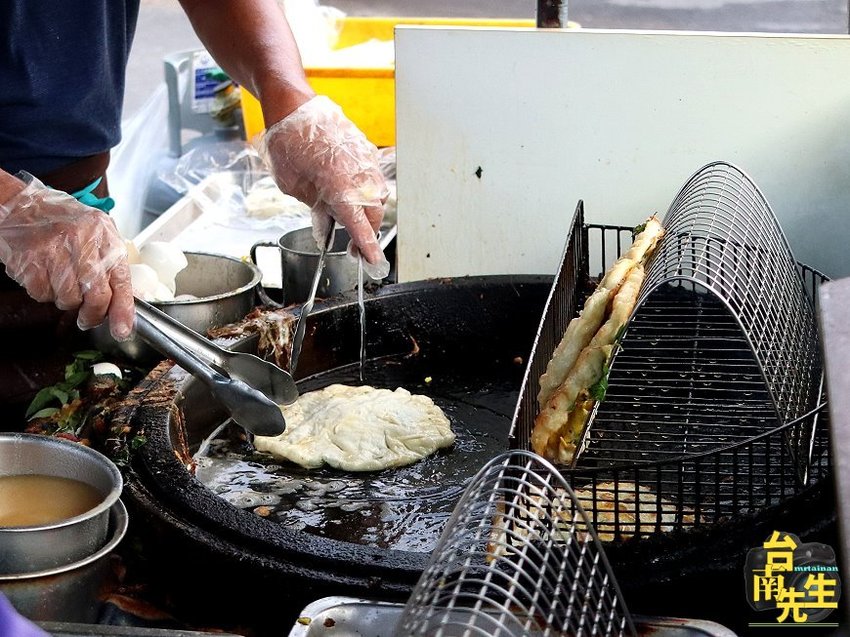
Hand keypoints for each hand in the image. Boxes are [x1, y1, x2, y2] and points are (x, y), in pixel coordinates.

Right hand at [0, 175, 133, 339]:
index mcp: (104, 235)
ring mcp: (55, 251)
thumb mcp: (95, 231)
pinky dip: (43, 292)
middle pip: (96, 296)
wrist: (20, 206)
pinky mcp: (30, 262)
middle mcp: (82, 242)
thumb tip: (121, 303)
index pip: (121, 280)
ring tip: (59, 279)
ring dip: (65, 300)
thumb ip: (109, 262)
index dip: (123, 310)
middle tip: (87, 319)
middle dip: (93, 315)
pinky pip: (42, 294)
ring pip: (68, 299)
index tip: (122, 330)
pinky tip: (42, 273)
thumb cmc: (61, 221)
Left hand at [260, 96, 389, 278]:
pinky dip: (365, 193)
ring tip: (349, 221)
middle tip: (354, 249)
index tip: (374, 263)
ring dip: (367, 214)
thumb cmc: (288, 142)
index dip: (367, 246)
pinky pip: (372, 180)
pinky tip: (350, 196)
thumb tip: (328, 224)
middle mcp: (358, 175)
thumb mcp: (293, 186)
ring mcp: (366, 161)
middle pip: (373, 215)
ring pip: (377, 199)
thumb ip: (316, 208)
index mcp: (339, 186)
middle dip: (365, 234)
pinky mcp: (367, 152)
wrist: (294, 106)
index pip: (358, 225)